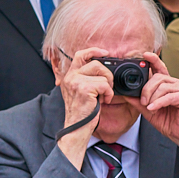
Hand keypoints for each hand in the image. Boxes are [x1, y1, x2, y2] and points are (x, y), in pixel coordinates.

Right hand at [56, 47, 115, 166]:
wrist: (76, 127)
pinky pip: (104, 84)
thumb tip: (103, 69)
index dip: (94, 51)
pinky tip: (104, 101)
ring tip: (104, 95)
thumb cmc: (82, 111)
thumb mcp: (81, 92)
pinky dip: (109, 93)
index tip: (105, 53)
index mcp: (69, 76)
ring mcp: (76, 82)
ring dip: (108, 85)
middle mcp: (70, 77)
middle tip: (108, 85)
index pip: (81, 55)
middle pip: (95, 62)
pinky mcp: (83, 88)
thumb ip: (87, 79)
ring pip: (102, 74)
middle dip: (107, 73)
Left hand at [133, 53, 178, 162]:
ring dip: (152, 97)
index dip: (153, 60)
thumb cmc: (169, 121)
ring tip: (149, 107)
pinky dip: (159, 102)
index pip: (160, 68)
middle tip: (143, 101)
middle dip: (146, 89)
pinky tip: (153, 108)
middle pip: (158, 77)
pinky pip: (169, 96)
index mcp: (167, 85)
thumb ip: (139, 102)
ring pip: (163, 86)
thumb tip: (126, 95)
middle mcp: (175, 84)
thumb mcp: (149, 111)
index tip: (144, 54)